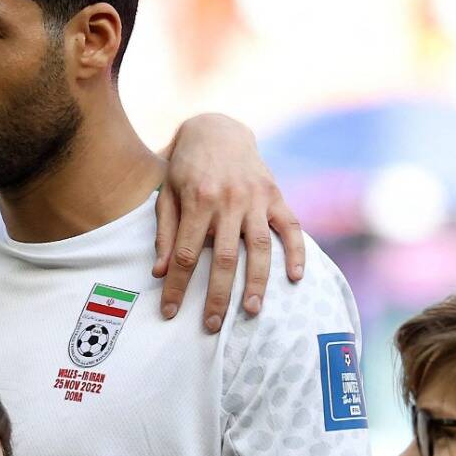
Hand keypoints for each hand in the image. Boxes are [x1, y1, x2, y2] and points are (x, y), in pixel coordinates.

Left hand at [156, 114, 304, 330]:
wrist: (216, 129)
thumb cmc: (185, 166)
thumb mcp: (167, 193)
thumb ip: (165, 232)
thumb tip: (160, 272)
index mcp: (197, 200)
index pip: (185, 254)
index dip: (177, 287)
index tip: (169, 312)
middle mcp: (229, 200)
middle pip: (223, 258)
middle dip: (217, 295)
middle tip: (212, 325)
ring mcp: (256, 198)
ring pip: (259, 247)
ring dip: (257, 281)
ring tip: (252, 311)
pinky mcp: (275, 195)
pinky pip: (290, 227)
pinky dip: (295, 252)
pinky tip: (294, 278)